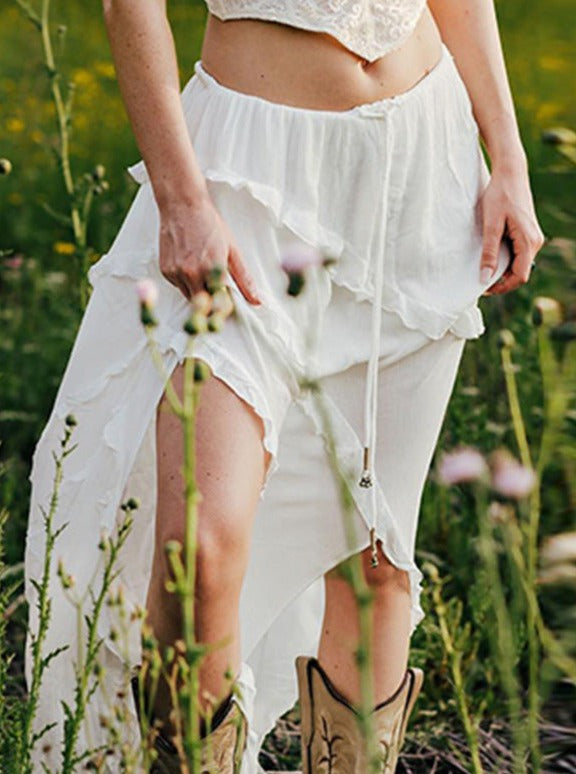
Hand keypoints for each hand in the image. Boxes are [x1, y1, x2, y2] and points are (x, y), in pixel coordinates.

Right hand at [157, 193, 261, 304]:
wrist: (182, 206)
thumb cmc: (210, 225)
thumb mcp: (233, 251)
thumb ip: (245, 280)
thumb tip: (258, 301)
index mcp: (213, 271)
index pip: (220, 303)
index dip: (224, 302)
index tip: (227, 298)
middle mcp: (192, 275)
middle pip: (204, 304)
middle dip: (211, 299)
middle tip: (215, 283)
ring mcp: (176, 273)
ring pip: (189, 296)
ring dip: (197, 290)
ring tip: (202, 267)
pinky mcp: (165, 271)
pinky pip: (177, 285)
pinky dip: (184, 281)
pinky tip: (189, 263)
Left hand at [479, 162, 545, 295]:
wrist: (510, 173)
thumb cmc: (500, 195)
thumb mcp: (490, 224)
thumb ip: (488, 252)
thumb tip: (485, 277)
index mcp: (529, 241)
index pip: (519, 276)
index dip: (502, 286)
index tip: (484, 288)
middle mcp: (535, 241)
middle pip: (520, 272)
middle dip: (501, 279)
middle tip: (480, 280)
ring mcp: (533, 237)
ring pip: (518, 263)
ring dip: (502, 269)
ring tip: (483, 268)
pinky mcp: (527, 233)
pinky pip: (518, 253)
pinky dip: (505, 259)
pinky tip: (490, 256)